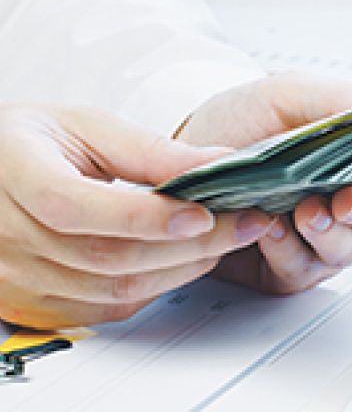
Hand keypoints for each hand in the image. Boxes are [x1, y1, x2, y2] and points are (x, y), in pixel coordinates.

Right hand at [0, 104, 254, 328]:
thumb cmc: (29, 141)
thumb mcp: (84, 125)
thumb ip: (148, 149)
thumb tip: (215, 161)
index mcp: (15, 174)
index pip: (77, 208)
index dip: (146, 217)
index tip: (205, 213)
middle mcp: (7, 235)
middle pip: (107, 257)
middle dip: (191, 245)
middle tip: (246, 223)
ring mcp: (18, 277)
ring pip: (114, 290)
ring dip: (182, 269)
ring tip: (226, 240)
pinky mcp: (34, 302)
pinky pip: (105, 309)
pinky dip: (156, 287)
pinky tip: (185, 261)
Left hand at [178, 73, 351, 294]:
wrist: (186, 151)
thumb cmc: (242, 120)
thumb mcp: (290, 94)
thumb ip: (343, 101)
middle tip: (349, 198)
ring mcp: (323, 236)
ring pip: (351, 248)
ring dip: (330, 232)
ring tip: (303, 211)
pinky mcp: (290, 265)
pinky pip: (304, 269)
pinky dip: (288, 250)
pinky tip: (269, 227)